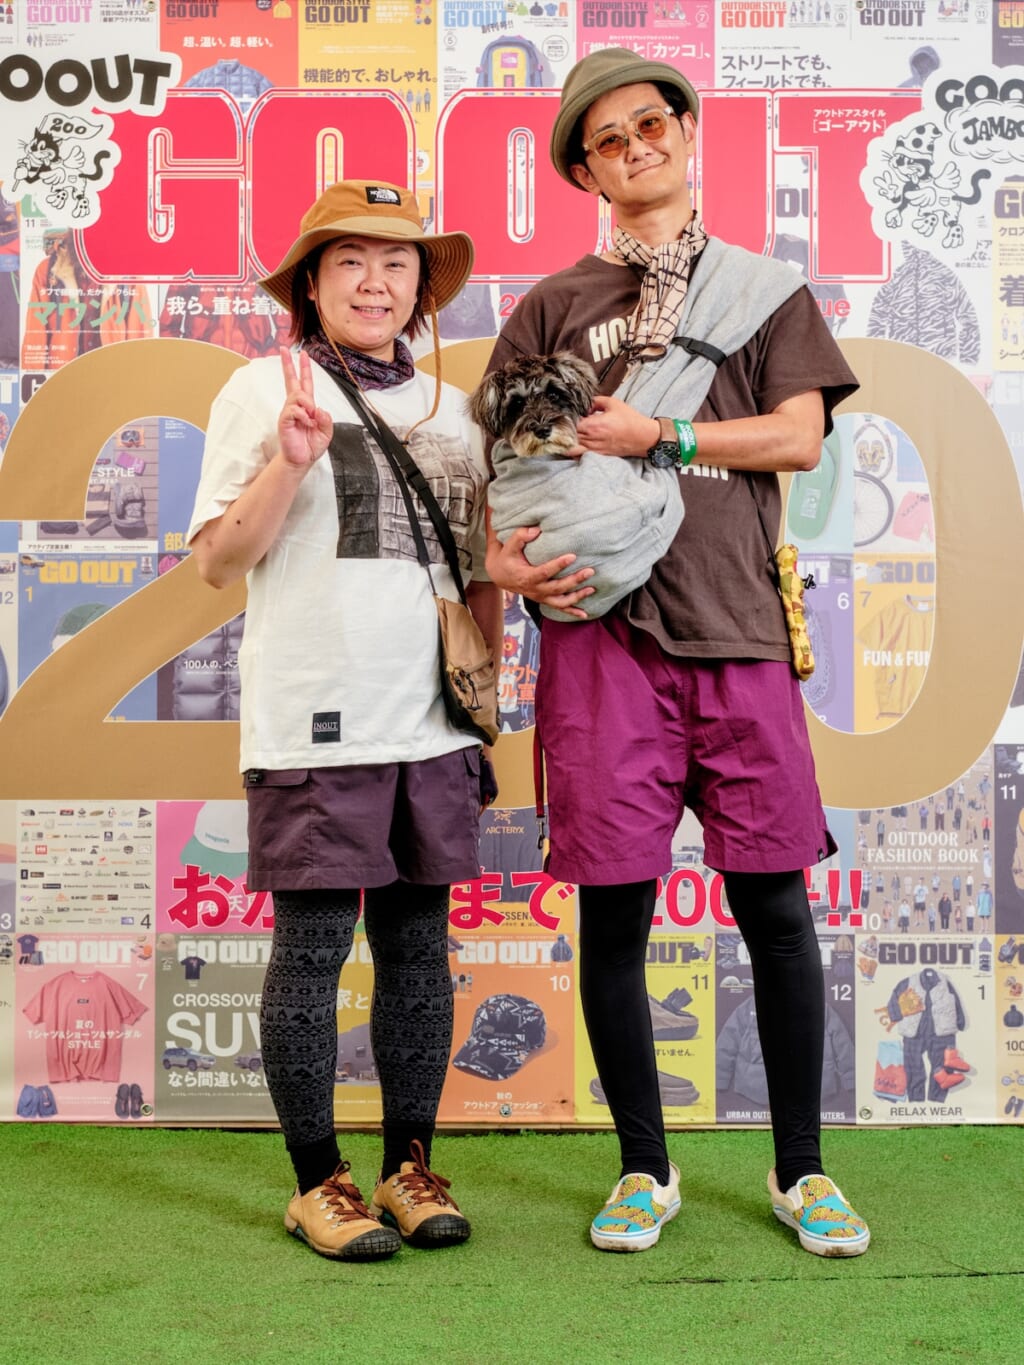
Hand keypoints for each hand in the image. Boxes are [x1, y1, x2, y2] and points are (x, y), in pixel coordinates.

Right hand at [277, 347, 333, 467]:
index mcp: (307, 406)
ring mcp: (289, 412)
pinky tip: (307, 423)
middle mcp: (296, 406)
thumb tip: (318, 409)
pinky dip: (303, 415)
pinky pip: (294, 410)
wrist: (301, 460)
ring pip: (298, 395)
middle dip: (288, 364)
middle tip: (283, 349)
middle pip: (291, 381)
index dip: (304, 369)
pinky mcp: (285, 420)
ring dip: (307, 404)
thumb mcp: (326, 432)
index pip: (305, 383)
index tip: (302, 354)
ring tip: (311, 417)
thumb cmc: (311, 446)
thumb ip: (326, 419)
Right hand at [485, 525, 594, 620]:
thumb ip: (520, 536)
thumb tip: (536, 530)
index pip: (545, 572)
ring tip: (591, 589)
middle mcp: (535, 589)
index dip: (558, 565)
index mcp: (527, 576)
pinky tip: (584, 614)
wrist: (500, 576)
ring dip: (577, 597)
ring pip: (560, 602)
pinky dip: (572, 612)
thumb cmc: (506, 558)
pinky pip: (559, 609)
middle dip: (575, 581)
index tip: (572, 556)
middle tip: (590, 571)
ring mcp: (540, 597)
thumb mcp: (508, 546)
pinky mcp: (544, 599)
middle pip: (557, 588)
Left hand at [570, 395, 658, 458]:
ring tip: (566, 434)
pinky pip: (580, 454)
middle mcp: (592, 439)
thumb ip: (596, 401)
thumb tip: (585, 405)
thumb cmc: (630, 420)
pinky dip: (573, 450)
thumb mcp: (613, 403)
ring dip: (567, 441)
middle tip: (564, 423)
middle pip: (568, 436)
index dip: (565, 419)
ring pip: (571, 447)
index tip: (566, 414)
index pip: (570, 424)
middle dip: (564, 430)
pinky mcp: (598, 454)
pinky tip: (573, 443)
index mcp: (594, 425)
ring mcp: (594, 449)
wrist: (643, 437)